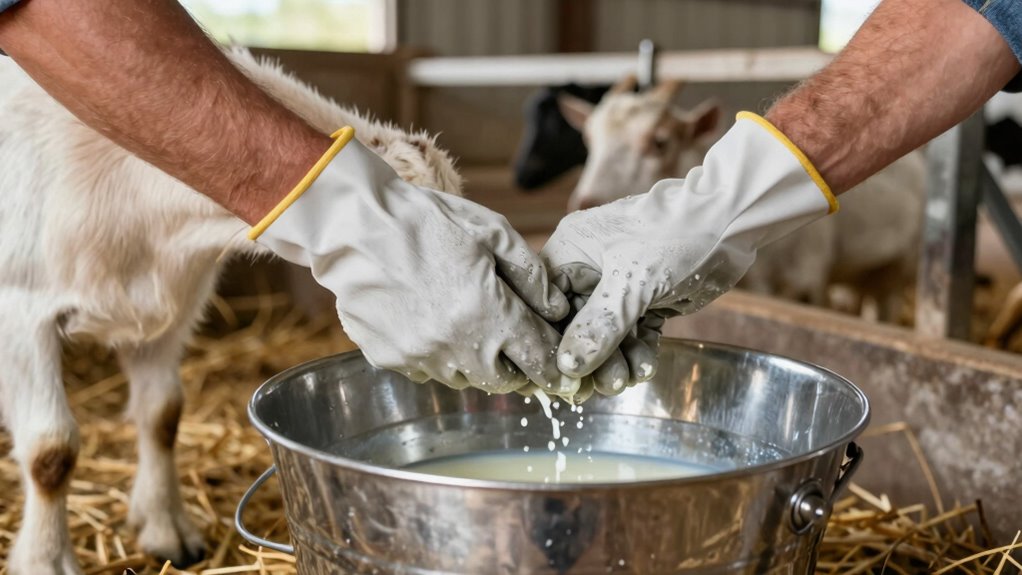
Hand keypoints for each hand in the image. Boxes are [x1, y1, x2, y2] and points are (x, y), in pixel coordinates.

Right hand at [257, 133, 577, 395]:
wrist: (354, 225)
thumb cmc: (427, 221)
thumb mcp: (493, 233)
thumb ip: (533, 277)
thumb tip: (557, 311)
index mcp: (490, 315)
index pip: (539, 359)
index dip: (553, 364)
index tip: (557, 364)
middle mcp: (457, 347)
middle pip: (504, 380)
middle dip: (516, 365)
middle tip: (514, 341)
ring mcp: (421, 358)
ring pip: (465, 379)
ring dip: (476, 360)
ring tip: (468, 322)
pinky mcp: (390, 360)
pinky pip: (427, 370)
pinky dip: (438, 354)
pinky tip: (430, 320)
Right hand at [542, 112, 836, 384]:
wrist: (732, 221)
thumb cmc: (675, 235)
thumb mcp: (632, 283)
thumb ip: (599, 325)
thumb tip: (567, 365)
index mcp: (569, 252)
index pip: (546, 307)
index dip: (552, 345)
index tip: (561, 379)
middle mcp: (587, 267)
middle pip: (576, 325)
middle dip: (591, 358)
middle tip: (603, 386)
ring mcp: (617, 283)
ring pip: (606, 334)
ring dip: (617, 360)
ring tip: (629, 379)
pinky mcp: (645, 296)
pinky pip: (632, 332)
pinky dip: (638, 350)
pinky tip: (645, 368)